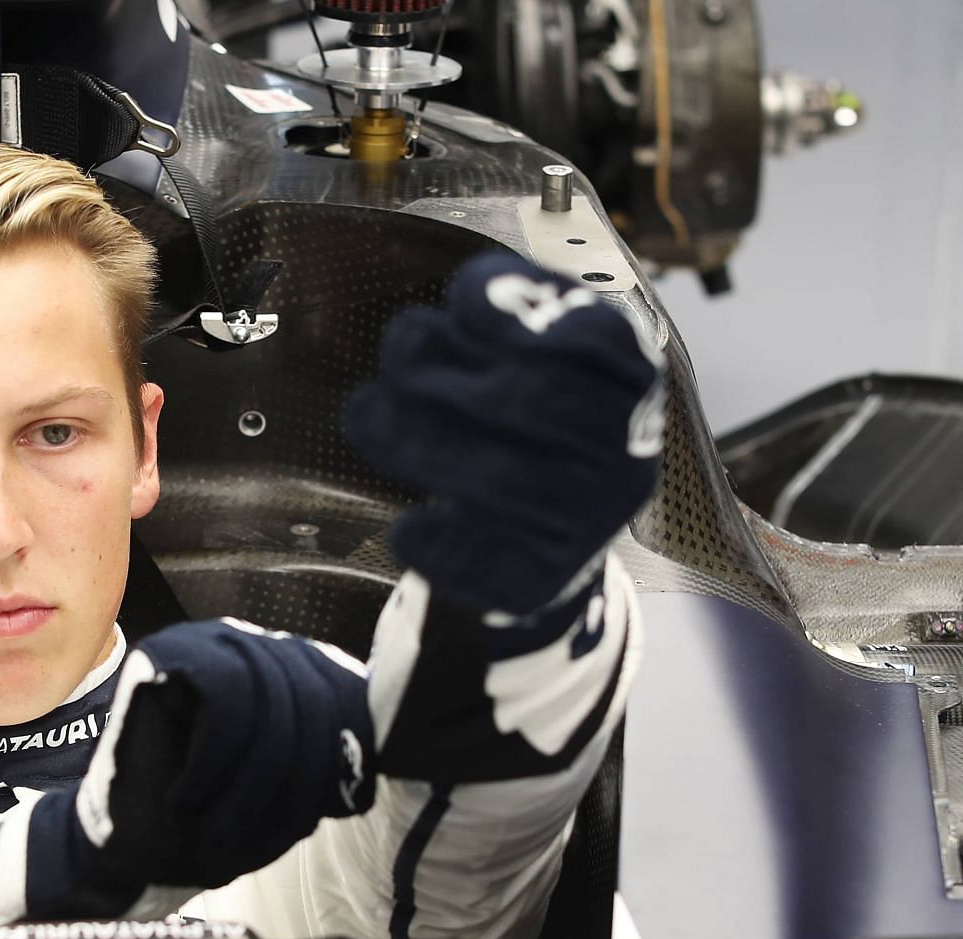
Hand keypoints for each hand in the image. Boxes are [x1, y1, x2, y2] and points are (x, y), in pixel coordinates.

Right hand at [32, 618, 373, 911]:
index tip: (327, 811)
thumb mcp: (291, 799)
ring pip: (272, 699)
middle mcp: (257, 646)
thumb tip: (370, 760)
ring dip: (251, 783)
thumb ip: (332, 766)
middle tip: (254, 837)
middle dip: (294, 782)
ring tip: (220, 829)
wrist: (126, 846)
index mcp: (294, 674)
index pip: (349, 696)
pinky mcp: (167, 652)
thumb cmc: (207, 823)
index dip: (343, 760)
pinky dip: (212, 760)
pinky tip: (189, 795)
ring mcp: (211, 642)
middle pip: (315, 698)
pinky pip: (225, 695)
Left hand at [343, 250, 663, 618]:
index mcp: (629, 384)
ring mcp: (590, 523)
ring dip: (416, 439)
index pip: (591, 336)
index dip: (521, 312)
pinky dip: (430, 538)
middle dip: (449, 368)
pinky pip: (478, 560)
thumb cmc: (527, 420)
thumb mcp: (532, 345)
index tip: (461, 303)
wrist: (549, 546)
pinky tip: (407, 523)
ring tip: (366, 410)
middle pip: (531, 400)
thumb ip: (505, 306)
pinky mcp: (541, 582)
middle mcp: (625, 453)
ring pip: (500, 477)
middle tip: (399, 349)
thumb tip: (467, 301)